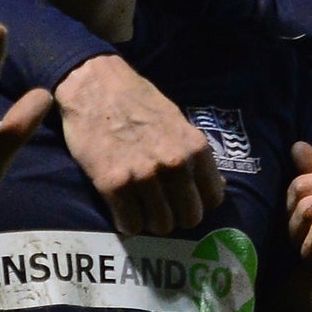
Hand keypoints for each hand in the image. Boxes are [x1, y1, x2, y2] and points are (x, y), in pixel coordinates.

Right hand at [55, 56, 226, 234]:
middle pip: (189, 217)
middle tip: (161, 206)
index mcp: (194, 148)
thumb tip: (217, 187)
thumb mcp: (177, 122)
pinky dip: (128, 222)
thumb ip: (195, 155)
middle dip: (176, 215)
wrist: (94, 85)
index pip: (214, 198)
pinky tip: (122, 209)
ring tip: (140, 206)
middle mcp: (174, 165)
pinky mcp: (114, 185)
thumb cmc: (136, 100)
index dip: (199, 202)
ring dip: (151, 220)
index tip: (184, 200)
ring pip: (161, 225)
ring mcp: (144, 176)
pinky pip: (131, 224)